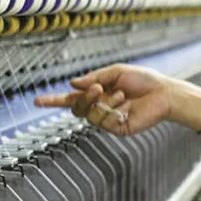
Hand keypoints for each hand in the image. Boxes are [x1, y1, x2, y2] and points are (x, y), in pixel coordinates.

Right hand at [35, 64, 192, 135]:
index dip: (53, 100)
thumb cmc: (143, 80)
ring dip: (105, 102)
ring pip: (90, 115)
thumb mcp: (116, 72)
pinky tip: (127, 105)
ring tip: (123, 95)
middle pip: (76, 108)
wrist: (164, 93)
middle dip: (85, 97)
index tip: (36, 101)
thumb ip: (94, 77)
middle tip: (98, 88)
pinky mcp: (117, 129)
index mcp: (97, 93)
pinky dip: (115, 110)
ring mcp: (107, 120)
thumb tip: (73, 84)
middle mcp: (99, 107)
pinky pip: (105, 121)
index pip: (71, 99)